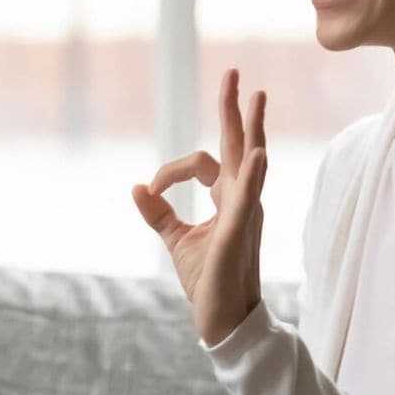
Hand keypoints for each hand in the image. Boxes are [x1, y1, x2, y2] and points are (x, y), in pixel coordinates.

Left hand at [133, 68, 267, 344]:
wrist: (221, 320)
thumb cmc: (207, 280)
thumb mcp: (176, 239)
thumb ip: (159, 213)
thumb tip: (136, 187)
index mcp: (227, 199)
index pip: (202, 163)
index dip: (171, 171)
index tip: (150, 190)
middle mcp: (241, 200)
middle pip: (239, 145)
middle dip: (234, 109)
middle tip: (233, 74)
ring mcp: (244, 214)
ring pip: (250, 163)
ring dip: (252, 129)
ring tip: (256, 96)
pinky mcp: (238, 233)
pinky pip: (248, 199)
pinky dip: (253, 176)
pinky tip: (257, 153)